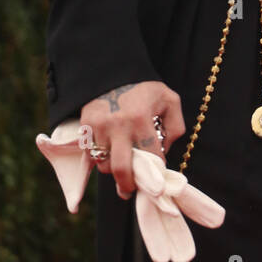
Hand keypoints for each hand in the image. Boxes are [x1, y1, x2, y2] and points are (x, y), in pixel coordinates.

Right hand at [79, 81, 185, 199]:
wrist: (112, 71)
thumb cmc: (145, 89)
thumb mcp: (169, 101)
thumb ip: (175, 127)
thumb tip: (165, 152)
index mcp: (141, 119)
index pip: (151, 156)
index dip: (157, 171)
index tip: (158, 181)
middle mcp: (118, 126)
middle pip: (121, 169)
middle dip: (128, 186)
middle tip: (131, 191)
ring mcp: (99, 127)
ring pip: (104, 164)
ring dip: (114, 169)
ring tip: (122, 163)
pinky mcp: (85, 127)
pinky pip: (91, 155)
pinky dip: (100, 158)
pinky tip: (110, 153)